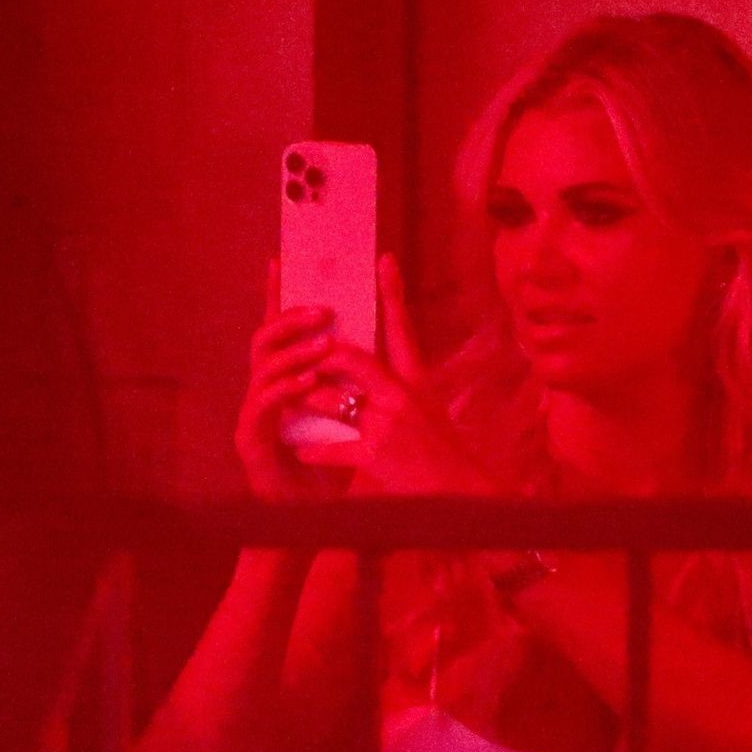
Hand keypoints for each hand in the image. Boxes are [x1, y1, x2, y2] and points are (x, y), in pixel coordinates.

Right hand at [233, 259, 350, 502]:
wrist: (308, 515)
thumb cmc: (327, 466)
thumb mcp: (347, 416)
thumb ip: (351, 382)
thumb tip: (373, 340)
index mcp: (285, 377)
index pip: (280, 329)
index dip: (277, 295)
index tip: (279, 258)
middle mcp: (263, 388)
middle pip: (265, 336)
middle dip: (291, 318)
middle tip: (323, 310)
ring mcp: (252, 411)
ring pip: (263, 366)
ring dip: (294, 352)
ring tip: (323, 345)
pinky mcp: (249, 438)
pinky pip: (264, 405)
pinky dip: (286, 390)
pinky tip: (305, 382)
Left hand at [292, 254, 499, 496]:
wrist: (460, 491)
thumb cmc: (442, 452)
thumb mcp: (427, 410)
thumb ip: (399, 389)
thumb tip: (368, 374)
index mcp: (417, 381)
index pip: (402, 329)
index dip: (393, 293)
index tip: (385, 260)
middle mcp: (402, 396)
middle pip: (352, 360)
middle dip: (322, 357)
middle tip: (303, 353)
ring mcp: (388, 425)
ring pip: (334, 401)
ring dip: (309, 402)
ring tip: (290, 401)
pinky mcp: (376, 456)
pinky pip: (335, 448)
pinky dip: (315, 450)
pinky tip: (301, 450)